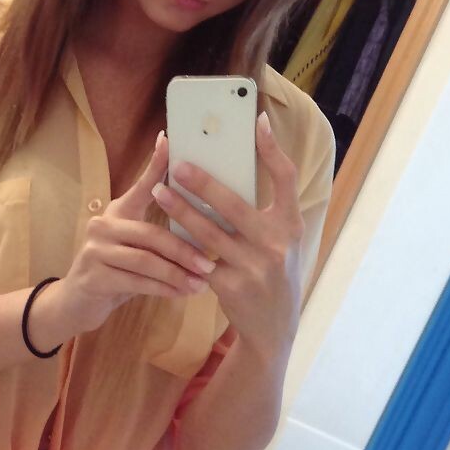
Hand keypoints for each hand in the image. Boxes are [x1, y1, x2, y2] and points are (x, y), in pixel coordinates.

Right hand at [58, 132, 221, 330]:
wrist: (77, 302)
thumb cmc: (116, 272)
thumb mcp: (135, 248)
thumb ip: (157, 235)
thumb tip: (201, 223)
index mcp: (118, 212)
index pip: (140, 185)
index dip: (155, 164)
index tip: (169, 140)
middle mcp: (104, 225)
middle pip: (151, 233)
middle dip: (184, 250)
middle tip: (210, 263)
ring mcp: (96, 250)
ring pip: (146, 261)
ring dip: (177, 274)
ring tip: (201, 283)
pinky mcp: (94, 277)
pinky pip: (136, 282)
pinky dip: (162, 289)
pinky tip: (181, 294)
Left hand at [148, 110, 303, 356]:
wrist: (273, 328)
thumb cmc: (271, 273)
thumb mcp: (280, 242)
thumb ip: (263, 212)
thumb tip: (232, 170)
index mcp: (291, 225)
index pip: (286, 178)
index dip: (272, 149)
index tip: (257, 122)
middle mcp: (276, 244)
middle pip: (234, 204)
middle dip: (203, 182)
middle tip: (178, 164)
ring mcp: (253, 267)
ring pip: (208, 232)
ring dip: (180, 210)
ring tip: (159, 191)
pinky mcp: (231, 287)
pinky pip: (198, 259)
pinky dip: (180, 244)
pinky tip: (161, 230)